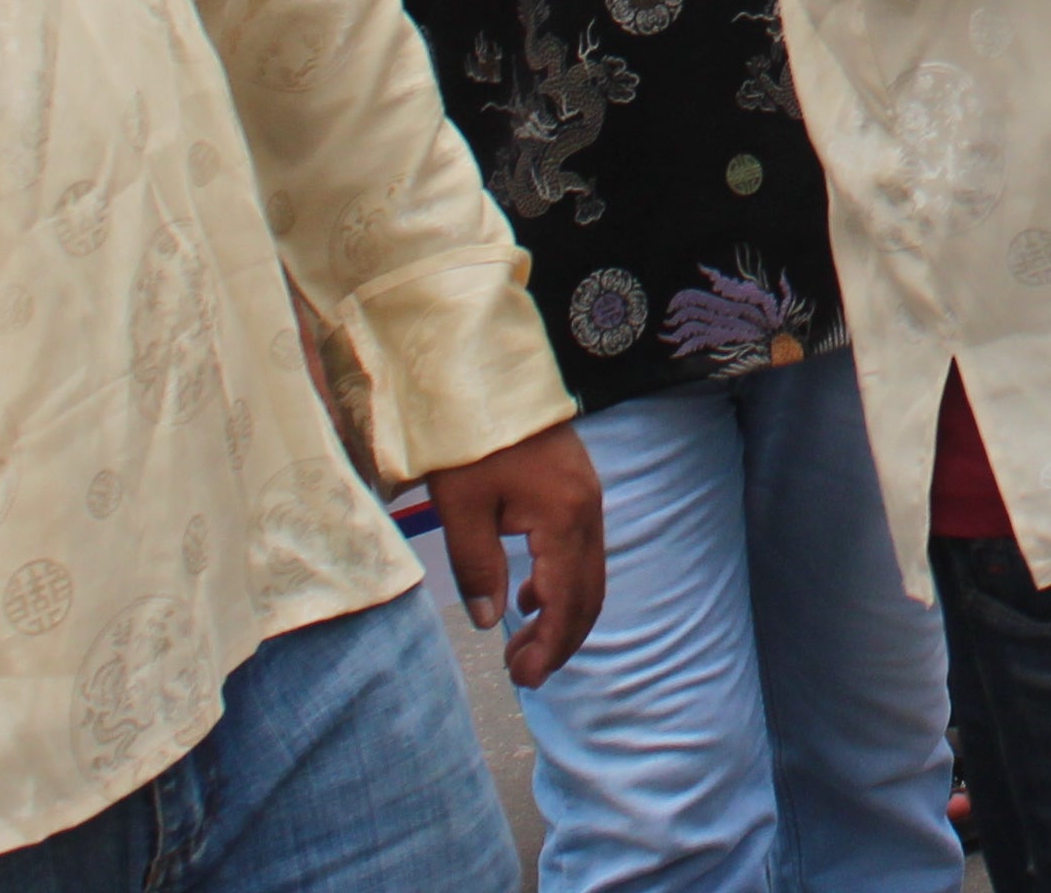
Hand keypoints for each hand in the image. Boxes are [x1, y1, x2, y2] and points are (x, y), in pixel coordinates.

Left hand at [423, 421, 605, 686]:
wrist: (484, 371)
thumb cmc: (469, 438)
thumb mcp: (461, 507)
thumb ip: (477, 567)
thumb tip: (489, 622)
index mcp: (565, 517)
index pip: (568, 600)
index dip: (551, 645)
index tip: (523, 678)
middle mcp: (588, 510)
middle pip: (589, 593)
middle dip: (560, 639)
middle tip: (523, 673)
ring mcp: (587, 496)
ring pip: (588, 573)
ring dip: (561, 614)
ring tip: (522, 643)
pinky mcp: (575, 487)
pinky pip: (580, 549)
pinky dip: (560, 582)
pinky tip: (527, 594)